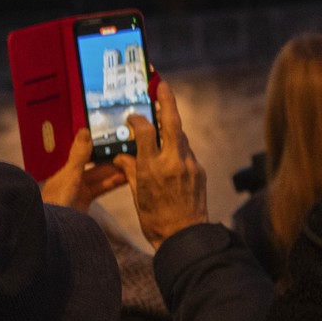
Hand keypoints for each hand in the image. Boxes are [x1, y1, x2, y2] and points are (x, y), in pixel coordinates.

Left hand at [39, 128, 126, 211]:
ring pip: (101, 178)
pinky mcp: (85, 202)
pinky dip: (113, 183)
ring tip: (131, 163)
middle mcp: (73, 179)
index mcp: (66, 171)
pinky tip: (125, 178)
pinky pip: (102, 189)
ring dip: (116, 171)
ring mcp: (79, 191)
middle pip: (96, 167)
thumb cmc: (57, 203)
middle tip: (129, 152)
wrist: (53, 230)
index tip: (114, 140)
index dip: (99, 147)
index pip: (85, 154)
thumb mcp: (71, 175)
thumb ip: (79, 155)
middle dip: (112, 160)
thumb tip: (84, 131)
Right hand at [116, 80, 208, 249]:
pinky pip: (186, 150)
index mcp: (152, 169)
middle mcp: (173, 162)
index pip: (145, 132)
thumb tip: (122, 157)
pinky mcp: (199, 170)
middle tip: (161, 84)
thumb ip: (131, 171)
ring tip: (162, 110)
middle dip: (166, 100)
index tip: (132, 116)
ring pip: (180, 135)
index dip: (138, 120)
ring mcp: (189, 164)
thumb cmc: (157, 220)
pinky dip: (177, 143)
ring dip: (171, 122)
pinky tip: (170, 144)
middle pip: (171, 122)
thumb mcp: (137, 196)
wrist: (186, 236)